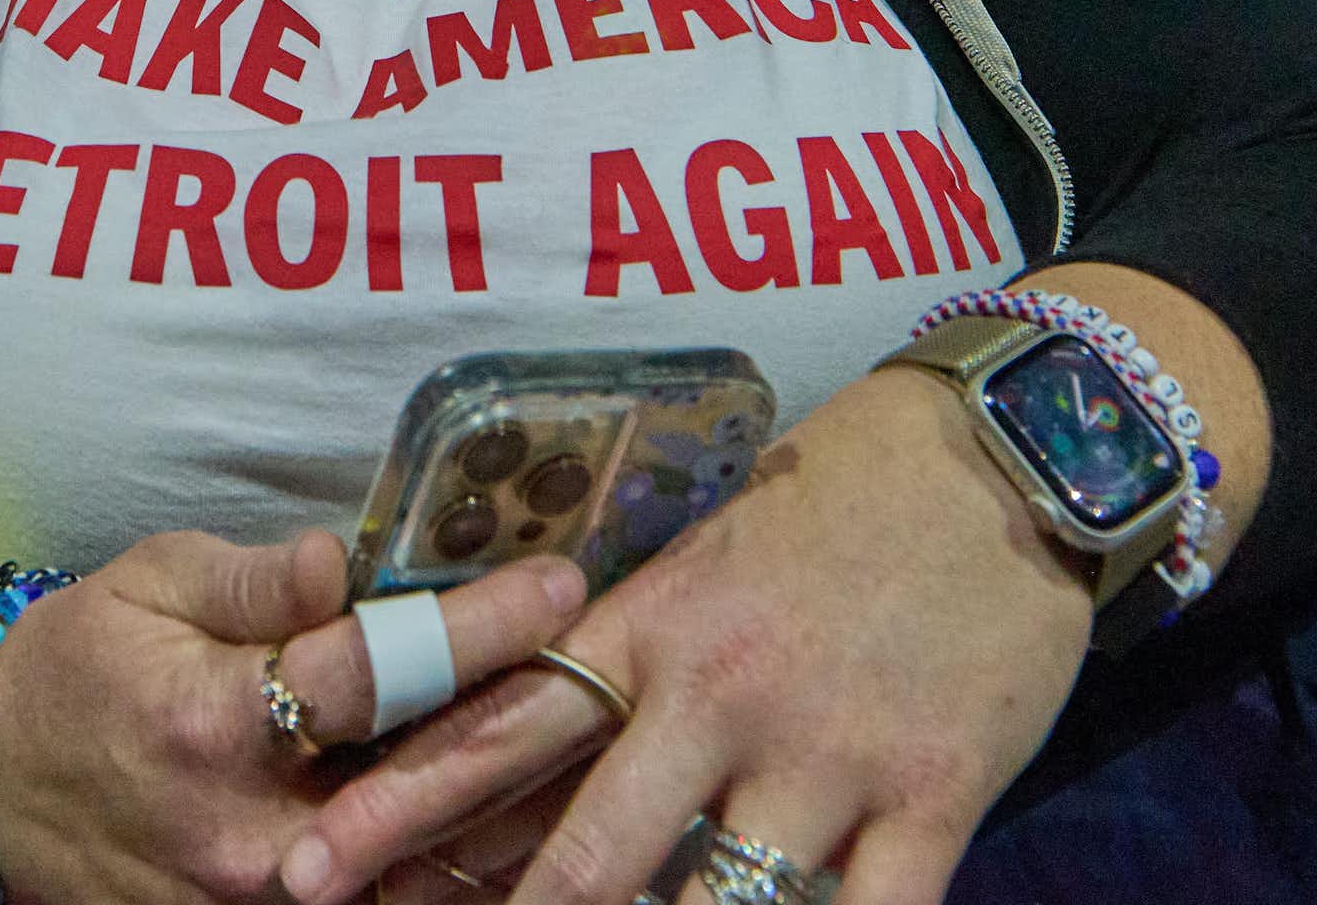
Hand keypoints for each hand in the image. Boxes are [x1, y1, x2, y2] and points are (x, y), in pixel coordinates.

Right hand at [0, 527, 585, 904]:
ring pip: (423, 875)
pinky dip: (457, 875)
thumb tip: (335, 559)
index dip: (477, 628)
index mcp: (214, 722)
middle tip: (617, 670)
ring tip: (605, 750)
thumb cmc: (84, 659)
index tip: (559, 582)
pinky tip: (529, 834)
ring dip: (517, 818)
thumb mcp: (148, 581)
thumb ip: (249, 581)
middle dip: (533, 728)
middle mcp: (249, 835)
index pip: (375, 672)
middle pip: (425, 789)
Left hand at [290, 371, 1093, 904]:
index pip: (505, 726)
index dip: (405, 805)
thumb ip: (639, 659)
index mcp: (654, 624)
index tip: (319, 862)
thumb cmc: (843, 500)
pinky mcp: (932, 797)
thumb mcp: (714, 560)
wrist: (997, 454)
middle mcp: (721, 694)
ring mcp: (826, 755)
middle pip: (586, 850)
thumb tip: (545, 756)